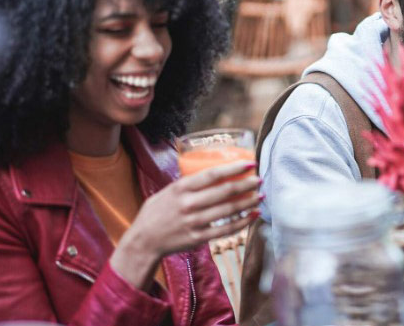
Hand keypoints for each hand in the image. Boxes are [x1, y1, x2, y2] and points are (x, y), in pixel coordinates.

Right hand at [111, 160, 260, 287]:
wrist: (143, 241)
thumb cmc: (156, 212)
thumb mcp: (168, 191)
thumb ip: (188, 183)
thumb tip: (214, 173)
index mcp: (181, 188)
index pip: (213, 174)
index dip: (234, 168)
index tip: (250, 163)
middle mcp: (188, 204)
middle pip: (225, 191)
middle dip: (246, 184)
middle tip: (259, 179)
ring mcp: (194, 222)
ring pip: (228, 210)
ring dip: (248, 202)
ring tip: (260, 196)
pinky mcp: (198, 238)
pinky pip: (226, 230)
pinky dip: (242, 222)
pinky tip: (253, 216)